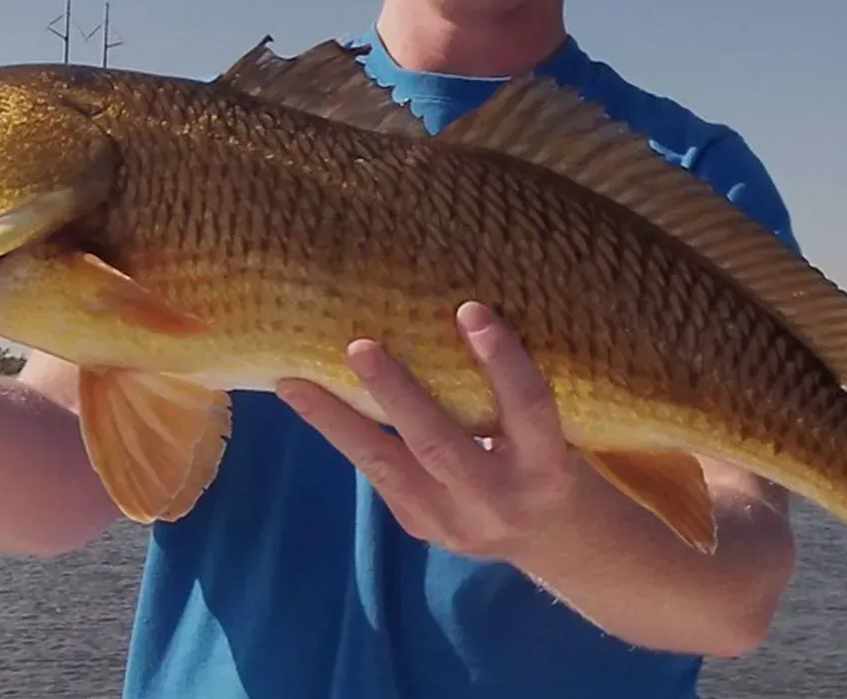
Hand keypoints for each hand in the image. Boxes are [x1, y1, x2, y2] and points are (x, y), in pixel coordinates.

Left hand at [275, 301, 576, 560]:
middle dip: (397, 394)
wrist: (547, 538)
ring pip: (387, 465)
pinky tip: (307, 400)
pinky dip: (342, 433)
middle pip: (439, 444)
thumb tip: (454, 316)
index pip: (527, 409)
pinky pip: (377, 473)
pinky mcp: (418, 525)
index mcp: (545, 467)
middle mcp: (497, 499)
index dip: (501, 361)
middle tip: (359, 346)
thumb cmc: (551, 455)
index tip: (470, 309)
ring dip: (336, 420)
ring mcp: (451, 520)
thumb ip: (513, 393)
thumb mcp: (553, 428)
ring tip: (293, 383)